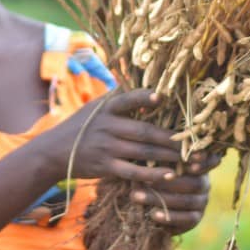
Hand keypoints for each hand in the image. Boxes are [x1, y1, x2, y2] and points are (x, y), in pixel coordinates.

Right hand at [38, 89, 183, 183]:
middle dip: (171, 138)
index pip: (127, 99)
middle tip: (195, 141)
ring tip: (190, 160)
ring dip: (168, 156)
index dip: (144, 97)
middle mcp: (107, 126)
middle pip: (144, 131)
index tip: (162, 96)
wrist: (54, 151)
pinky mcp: (106, 167)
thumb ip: (117, 95)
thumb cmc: (81, 125)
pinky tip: (169, 175)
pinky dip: (152, 175)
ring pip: (143, 152)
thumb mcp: (95, 106)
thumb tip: (137, 74)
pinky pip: (133, 172)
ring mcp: (106, 148)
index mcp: (107, 108)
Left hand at [129, 152, 221, 233]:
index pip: (208, 161)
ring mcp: (202, 201)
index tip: (187, 164)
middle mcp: (203, 182)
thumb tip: (150, 151)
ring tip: (138, 197)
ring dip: (161, 199)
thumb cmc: (149, 173)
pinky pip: (188, 219)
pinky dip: (170, 217)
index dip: (203, 163)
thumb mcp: (152, 162)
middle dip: (166, 182)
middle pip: (194, 183)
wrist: (150, 203)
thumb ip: (155, 158)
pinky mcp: (196, 218)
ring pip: (188, 201)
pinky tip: (153, 214)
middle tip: (143, 179)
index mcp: (196, 164)